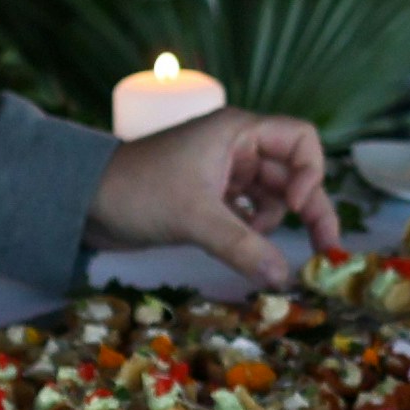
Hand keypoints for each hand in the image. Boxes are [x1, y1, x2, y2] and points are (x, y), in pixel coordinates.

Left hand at [86, 107, 339, 284]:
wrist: (85, 202)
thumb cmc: (138, 191)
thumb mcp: (195, 218)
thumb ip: (242, 247)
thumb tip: (284, 278)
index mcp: (238, 132)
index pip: (300, 140)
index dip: (310, 172)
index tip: (295, 206)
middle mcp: (237, 147)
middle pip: (292, 173)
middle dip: (307, 208)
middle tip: (325, 249)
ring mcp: (224, 172)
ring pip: (271, 196)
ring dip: (272, 223)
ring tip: (255, 247)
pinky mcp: (211, 196)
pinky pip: (249, 211)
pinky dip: (253, 230)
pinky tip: (245, 249)